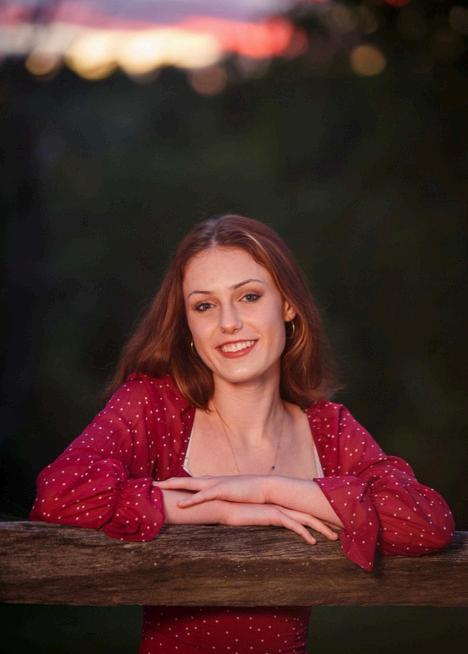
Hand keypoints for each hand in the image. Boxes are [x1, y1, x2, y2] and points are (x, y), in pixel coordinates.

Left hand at [155, 475, 267, 505]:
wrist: (265, 487)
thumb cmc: (249, 493)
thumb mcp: (232, 496)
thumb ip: (222, 499)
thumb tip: (215, 505)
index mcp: (212, 482)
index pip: (189, 482)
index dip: (175, 484)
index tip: (162, 485)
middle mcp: (211, 481)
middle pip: (184, 480)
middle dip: (167, 482)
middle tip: (151, 484)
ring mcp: (215, 484)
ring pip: (189, 484)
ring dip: (173, 485)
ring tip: (158, 487)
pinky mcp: (222, 491)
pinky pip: (203, 496)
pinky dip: (190, 499)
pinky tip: (180, 504)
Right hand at [222, 502, 338, 544]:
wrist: (227, 505)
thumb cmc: (239, 512)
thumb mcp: (255, 517)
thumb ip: (264, 520)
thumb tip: (270, 526)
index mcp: (281, 506)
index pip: (304, 510)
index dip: (317, 517)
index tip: (329, 524)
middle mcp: (283, 506)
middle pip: (310, 513)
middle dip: (326, 521)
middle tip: (340, 530)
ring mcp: (279, 510)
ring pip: (307, 519)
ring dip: (322, 528)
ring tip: (334, 537)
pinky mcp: (274, 516)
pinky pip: (294, 526)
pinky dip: (305, 534)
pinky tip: (313, 542)